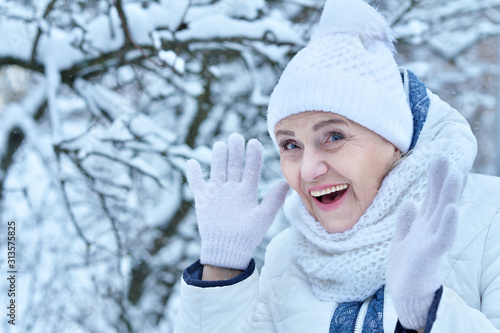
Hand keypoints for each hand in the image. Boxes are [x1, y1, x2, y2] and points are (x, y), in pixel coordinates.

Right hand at [186, 133, 288, 269]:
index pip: (251, 169)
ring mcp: (217, 192)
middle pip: (233, 165)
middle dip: (235, 151)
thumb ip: (273, 200)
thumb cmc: (248, 236)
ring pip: (217, 169)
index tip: (255, 142)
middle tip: (236, 136)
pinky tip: (192, 162)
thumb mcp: (262, 217)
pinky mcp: (203, 199)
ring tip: (221, 145)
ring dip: (218, 157)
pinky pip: (197, 183)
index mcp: (247, 191)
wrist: (227, 251)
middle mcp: (232, 188)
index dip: (253, 156)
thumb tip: (285, 183)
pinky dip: (193, 174)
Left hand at [386, 158, 461, 328]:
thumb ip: (406, 222)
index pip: (430, 197)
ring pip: (443, 214)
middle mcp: (431, 230)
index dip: (434, 179)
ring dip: (449, 195)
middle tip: (445, 157)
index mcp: (423, 225)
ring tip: (455, 174)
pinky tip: (451, 208)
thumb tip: (409, 201)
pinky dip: (448, 222)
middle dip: (441, 180)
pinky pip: (442, 236)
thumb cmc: (406, 268)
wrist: (405, 293)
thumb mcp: (401, 239)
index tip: (437, 158)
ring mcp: (432, 241)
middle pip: (437, 200)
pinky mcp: (431, 254)